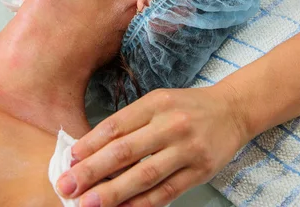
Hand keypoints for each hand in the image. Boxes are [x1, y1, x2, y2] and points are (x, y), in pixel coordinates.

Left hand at [57, 85, 249, 206]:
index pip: (115, 126)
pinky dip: (142, 204)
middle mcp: (170, 125)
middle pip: (125, 151)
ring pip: (144, 175)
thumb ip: (129, 122)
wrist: (232, 111)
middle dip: (92, 171)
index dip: (89, 144)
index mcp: (155, 104)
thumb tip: (91, 149)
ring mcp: (187, 149)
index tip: (69, 160)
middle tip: (66, 186)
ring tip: (88, 204)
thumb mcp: (157, 102)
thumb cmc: (187, 107)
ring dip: (113, 193)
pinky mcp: (200, 171)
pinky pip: (166, 192)